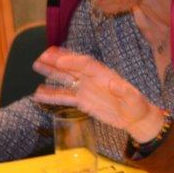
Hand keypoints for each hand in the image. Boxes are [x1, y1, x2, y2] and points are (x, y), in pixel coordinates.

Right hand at [32, 47, 164, 141]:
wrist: (134, 117)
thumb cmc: (136, 106)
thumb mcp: (134, 99)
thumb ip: (125, 91)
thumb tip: (114, 85)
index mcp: (104, 75)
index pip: (87, 64)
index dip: (74, 61)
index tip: (61, 60)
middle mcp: (92, 79)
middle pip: (73, 66)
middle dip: (58, 60)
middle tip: (42, 55)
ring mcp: (86, 89)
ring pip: (66, 78)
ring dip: (51, 72)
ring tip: (36, 65)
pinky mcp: (82, 101)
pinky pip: (65, 96)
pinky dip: (52, 94)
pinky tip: (39, 93)